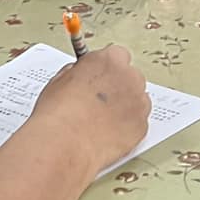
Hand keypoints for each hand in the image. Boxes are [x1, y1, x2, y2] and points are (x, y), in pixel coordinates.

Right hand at [32, 45, 150, 176]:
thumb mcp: (59, 81)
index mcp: (108, 60)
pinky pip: (139, 122)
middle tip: (100, 102)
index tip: (102, 77)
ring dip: (125, 106)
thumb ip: (77, 72)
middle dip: (119, 87)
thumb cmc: (58, 115)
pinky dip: (128, 127)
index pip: (117, 55)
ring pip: (138, 100)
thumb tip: (79, 74)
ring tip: (103, 120)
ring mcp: (138, 102)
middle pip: (131, 77)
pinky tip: (109, 133)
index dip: (108, 69)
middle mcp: (129, 77)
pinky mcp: (142, 126)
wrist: (64, 144)